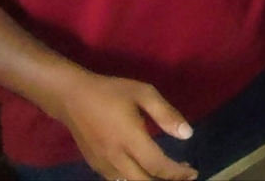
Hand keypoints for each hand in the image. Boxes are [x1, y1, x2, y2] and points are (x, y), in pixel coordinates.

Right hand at [49, 71, 195, 179]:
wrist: (71, 97)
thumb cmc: (110, 92)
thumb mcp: (143, 93)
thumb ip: (166, 114)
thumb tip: (187, 134)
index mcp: (130, 138)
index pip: (157, 166)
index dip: (177, 174)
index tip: (193, 172)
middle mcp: (115, 156)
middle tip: (183, 175)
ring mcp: (102, 163)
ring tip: (167, 173)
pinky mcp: (94, 165)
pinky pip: (117, 180)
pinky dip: (134, 179)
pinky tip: (144, 170)